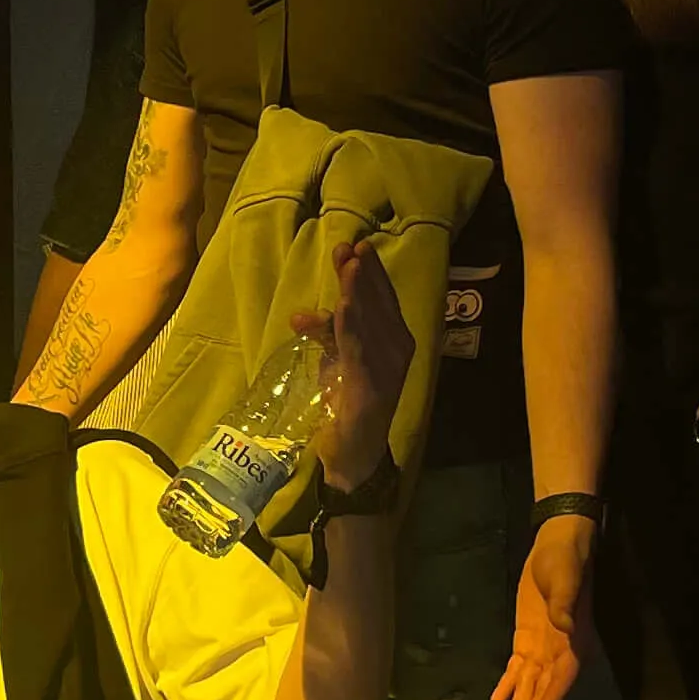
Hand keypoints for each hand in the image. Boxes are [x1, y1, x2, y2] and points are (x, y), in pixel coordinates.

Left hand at [292, 238, 410, 485]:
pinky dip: (351, 326)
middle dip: (362, 275)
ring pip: (370, 321)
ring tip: (348, 266)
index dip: (369, 273)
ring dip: (358, 292)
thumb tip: (300, 315)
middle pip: (378, 304)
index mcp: (394, 339)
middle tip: (348, 248)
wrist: (354, 452)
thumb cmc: (346, 400)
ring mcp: (388, 368)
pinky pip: (358, 349)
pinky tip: (342, 307)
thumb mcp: (335, 359)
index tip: (354, 248)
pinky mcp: (371, 386)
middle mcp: (398, 349)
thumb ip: (324, 333)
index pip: (384, 299)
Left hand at [490, 516, 589, 699]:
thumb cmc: (565, 560)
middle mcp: (560, 650)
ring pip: (530, 684)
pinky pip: (517, 669)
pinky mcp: (527, 640)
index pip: (562, 677)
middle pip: (544, 687)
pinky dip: (508, 686)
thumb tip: (564, 625)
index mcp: (573, 639)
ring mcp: (543, 647)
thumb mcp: (565, 577)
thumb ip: (564, 602)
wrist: (557, 545)